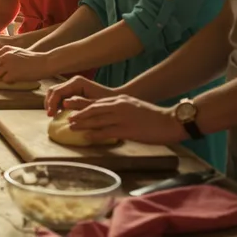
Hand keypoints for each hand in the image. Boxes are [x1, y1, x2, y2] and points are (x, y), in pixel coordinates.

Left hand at [0, 45, 52, 83]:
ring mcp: (9, 64)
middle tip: (2, 74)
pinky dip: (9, 82)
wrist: (45, 62)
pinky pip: (4, 80)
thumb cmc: (31, 59)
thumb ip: (4, 55)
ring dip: (1, 78)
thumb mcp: (15, 52)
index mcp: (5, 49)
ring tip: (9, 77)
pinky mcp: (14, 74)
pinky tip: (15, 80)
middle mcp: (5, 55)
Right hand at [45, 75, 120, 115]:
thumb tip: (64, 104)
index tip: (51, 115)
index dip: (52, 103)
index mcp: (77, 83)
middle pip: (53, 90)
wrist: (116, 100)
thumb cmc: (108, 104)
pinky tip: (58, 112)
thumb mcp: (94, 105)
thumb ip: (79, 104)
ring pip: (55, 92)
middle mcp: (73, 81)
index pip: (57, 91)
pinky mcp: (73, 90)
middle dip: (49, 102)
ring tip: (53, 115)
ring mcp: (72, 85)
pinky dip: (57, 104)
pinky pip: (60, 96)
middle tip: (50, 115)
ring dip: (52, 103)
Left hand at [62, 95, 187, 144]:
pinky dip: (94, 134)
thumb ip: (121, 108)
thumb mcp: (134, 106)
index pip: (97, 101)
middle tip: (66, 116)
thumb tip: (109, 114)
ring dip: (82, 123)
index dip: (82, 104)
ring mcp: (122, 117)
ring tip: (71, 126)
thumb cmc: (154, 116)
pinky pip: (107, 132)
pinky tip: (86, 136)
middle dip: (78, 113)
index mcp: (121, 99)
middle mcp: (119, 106)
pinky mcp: (127, 129)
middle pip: (93, 109)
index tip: (71, 106)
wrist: (170, 121)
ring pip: (97, 120)